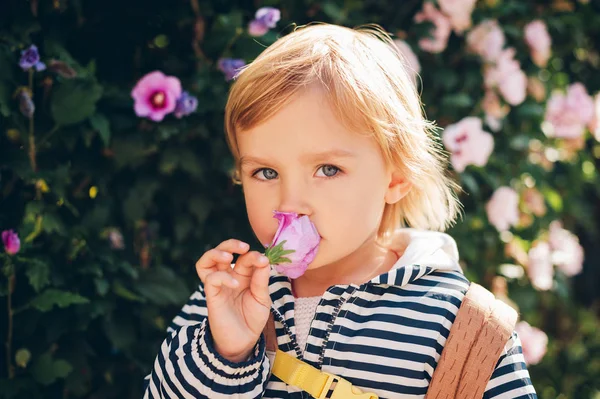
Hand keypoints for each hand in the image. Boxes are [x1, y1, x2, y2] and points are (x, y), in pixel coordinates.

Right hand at [195, 239, 271, 362]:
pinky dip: (222, 276)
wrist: (243, 342)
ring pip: (207, 261)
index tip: (264, 260)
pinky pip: (210, 279)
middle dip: (231, 244)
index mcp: (242, 275)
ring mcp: (218, 286)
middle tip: (243, 246)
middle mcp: (228, 277)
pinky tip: (235, 283)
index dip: (254, 255)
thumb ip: (261, 279)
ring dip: (216, 252)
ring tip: (229, 256)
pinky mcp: (211, 296)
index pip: (245, 257)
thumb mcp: (262, 298)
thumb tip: (264, 258)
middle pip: (221, 251)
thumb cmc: (252, 319)